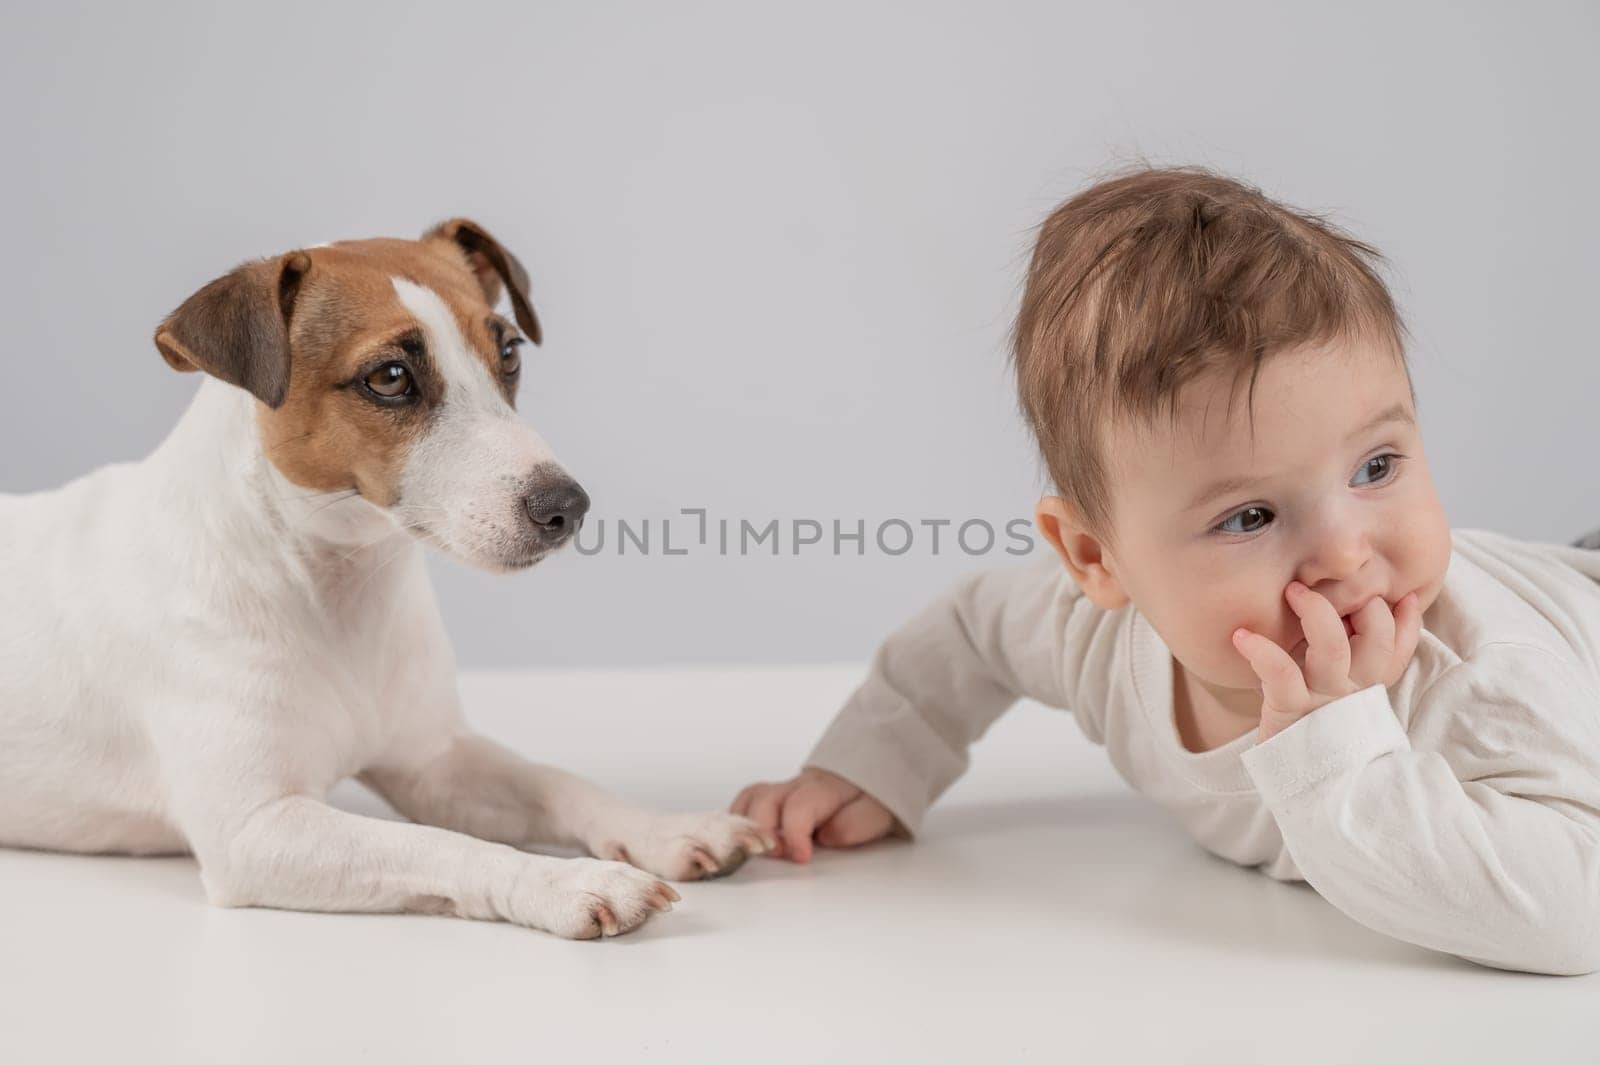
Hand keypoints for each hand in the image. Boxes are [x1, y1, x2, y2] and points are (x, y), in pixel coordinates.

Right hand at [729, 768, 895, 862]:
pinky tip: (742, 841)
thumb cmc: (870, 801)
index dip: (795, 833)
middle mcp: (796, 787)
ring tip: (750, 849)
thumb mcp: (876, 812)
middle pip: (763, 798)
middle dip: (761, 829)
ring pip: (750, 798)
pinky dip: (739, 821)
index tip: (800, 857)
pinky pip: (746, 803)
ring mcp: (782, 791)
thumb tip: (826, 836)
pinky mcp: (773, 800)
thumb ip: (853, 824)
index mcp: (822, 789)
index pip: (798, 806)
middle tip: (774, 854)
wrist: (869, 781)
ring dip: (744, 825)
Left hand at [1232, 581, 1421, 742]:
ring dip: (1316, 613)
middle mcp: (1350, 691)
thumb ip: (1349, 661)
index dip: (1408, 623)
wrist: (1295, 787)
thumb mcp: (1336, 696)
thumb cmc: (1310, 730)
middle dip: (1366, 607)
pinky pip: (1280, 674)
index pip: (1398, 650)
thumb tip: (1364, 618)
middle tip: (1336, 581)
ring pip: (1333, 649)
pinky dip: (1261, 651)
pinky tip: (1242, 636)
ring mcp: (1321, 700)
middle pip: (1375, 642)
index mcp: (1364, 686)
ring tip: (1293, 590)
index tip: (1408, 596)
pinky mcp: (1289, 710)